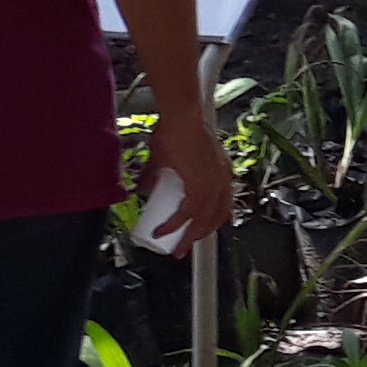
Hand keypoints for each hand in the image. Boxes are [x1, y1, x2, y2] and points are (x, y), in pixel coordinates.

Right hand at [140, 107, 237, 250]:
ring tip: (176, 248)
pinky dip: (175, 225)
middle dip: (199, 235)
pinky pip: (189, 213)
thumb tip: (143, 188)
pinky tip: (164, 232)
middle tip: (184, 247)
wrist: (180, 118)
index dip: (213, 220)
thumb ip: (155, 173)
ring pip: (203, 219)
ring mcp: (214, 182)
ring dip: (189, 237)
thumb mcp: (166, 158)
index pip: (224, 203)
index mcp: (220, 171)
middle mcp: (222, 178)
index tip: (201, 233)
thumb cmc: (174, 130)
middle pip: (216, 216)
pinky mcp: (201, 184)